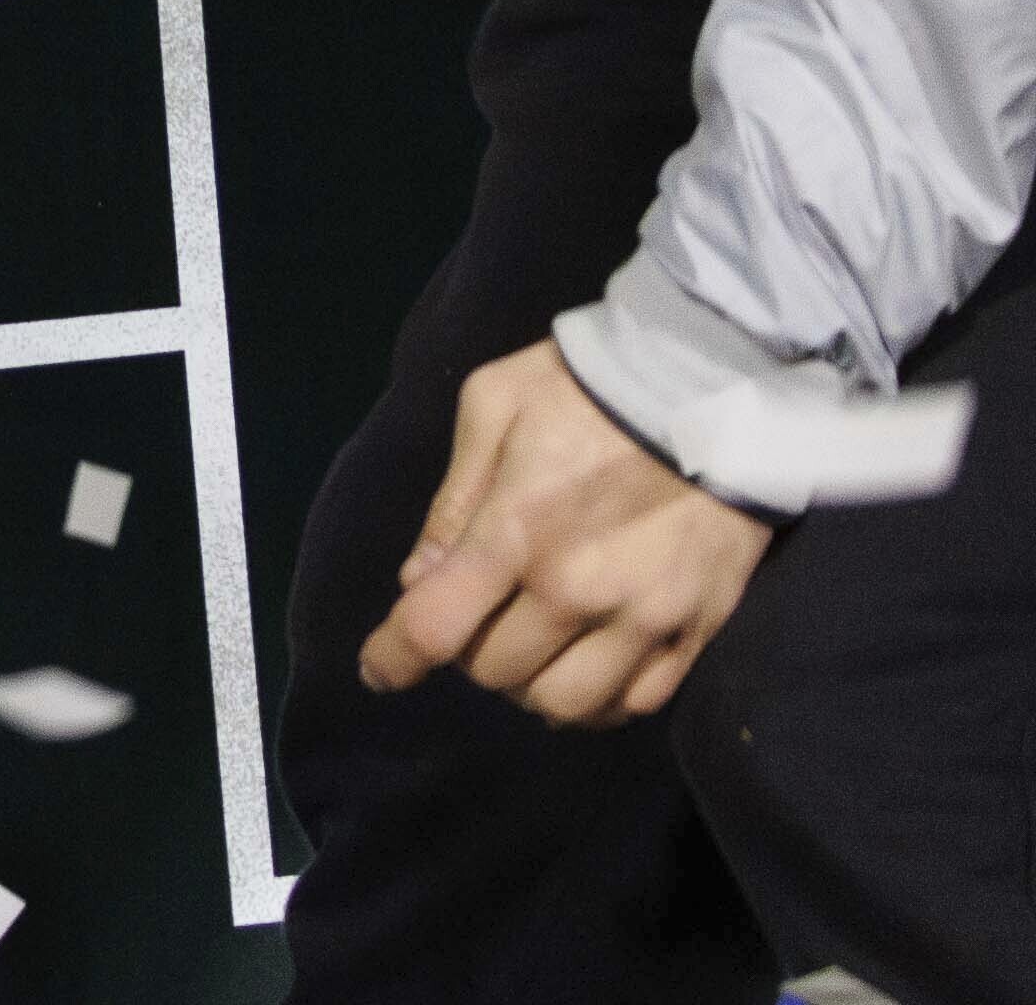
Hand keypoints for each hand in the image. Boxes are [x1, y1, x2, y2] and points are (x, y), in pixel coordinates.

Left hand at [361, 344, 771, 726]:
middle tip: (475, 620)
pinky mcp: (696, 631)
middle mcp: (576, 591)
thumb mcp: (491, 408)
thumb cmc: (587, 388)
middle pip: (495, 672)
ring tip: (529, 650)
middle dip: (468, 653)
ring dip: (530, 688)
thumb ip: (453, 502)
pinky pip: (635, 704)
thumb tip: (419, 580)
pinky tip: (583, 668)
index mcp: (515, 532)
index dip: (393, 658)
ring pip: (565, 705)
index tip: (379, 671)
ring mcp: (643, 620)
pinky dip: (596, 702)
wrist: (715, 390)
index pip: (435, 627)